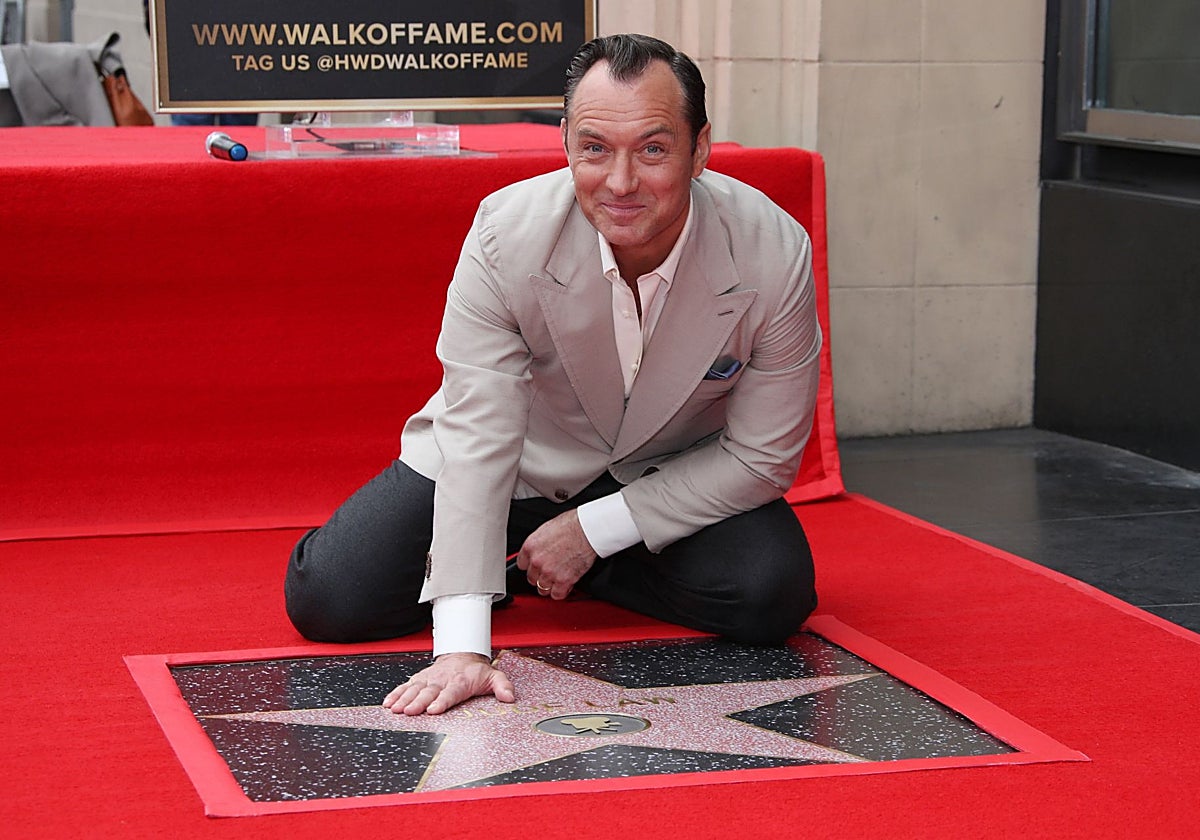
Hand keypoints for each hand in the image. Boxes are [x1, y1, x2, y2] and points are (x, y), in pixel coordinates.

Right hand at [382, 652, 514, 715]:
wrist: (463, 655)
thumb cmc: (476, 671)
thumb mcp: (494, 676)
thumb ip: (502, 686)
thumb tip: (509, 697)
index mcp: (460, 681)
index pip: (451, 692)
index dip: (442, 700)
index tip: (434, 709)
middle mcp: (442, 679)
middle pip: (429, 691)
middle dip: (419, 701)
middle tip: (409, 711)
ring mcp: (429, 679)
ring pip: (415, 688)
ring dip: (404, 698)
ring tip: (395, 709)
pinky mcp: (420, 679)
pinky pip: (406, 686)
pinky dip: (396, 693)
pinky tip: (388, 703)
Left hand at [516, 509, 596, 599]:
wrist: (588, 530)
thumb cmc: (572, 525)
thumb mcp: (547, 529)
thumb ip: (540, 544)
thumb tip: (540, 550)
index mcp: (531, 546)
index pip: (522, 565)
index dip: (531, 566)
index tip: (536, 566)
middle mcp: (537, 561)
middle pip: (531, 578)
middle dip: (540, 576)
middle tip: (550, 572)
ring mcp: (549, 572)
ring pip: (542, 589)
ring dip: (549, 586)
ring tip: (557, 580)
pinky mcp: (563, 580)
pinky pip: (557, 595)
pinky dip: (561, 592)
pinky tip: (565, 585)